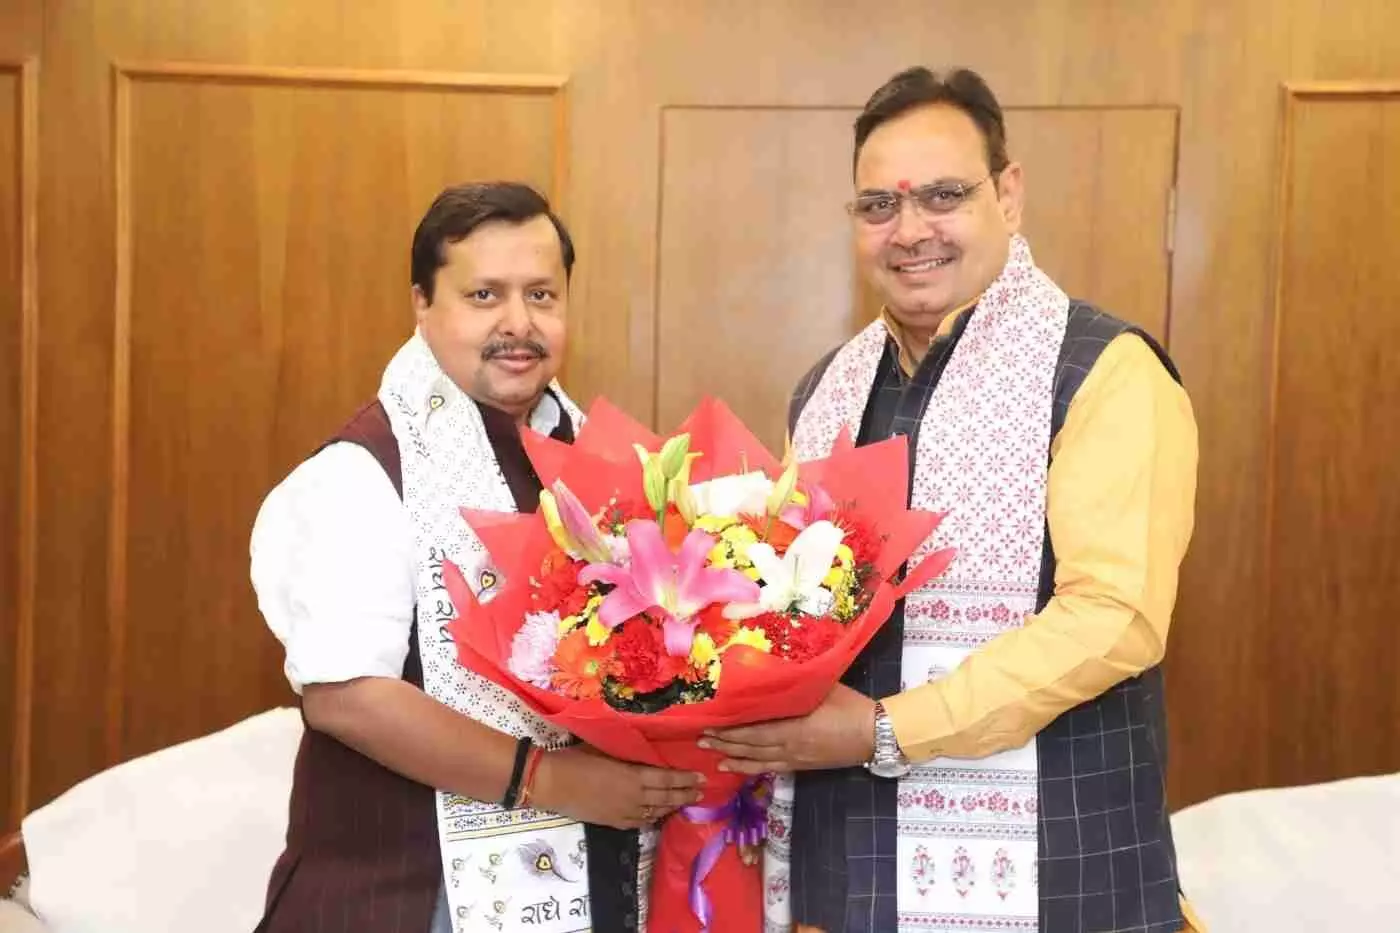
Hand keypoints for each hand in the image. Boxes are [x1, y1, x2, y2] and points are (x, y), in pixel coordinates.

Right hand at [531, 745, 703, 829]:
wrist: (551, 783)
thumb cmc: (576, 759)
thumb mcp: (605, 748)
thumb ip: (627, 752)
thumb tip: (643, 747)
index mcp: (632, 776)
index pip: (667, 779)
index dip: (685, 779)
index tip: (700, 777)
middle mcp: (633, 797)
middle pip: (666, 797)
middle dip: (685, 794)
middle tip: (701, 791)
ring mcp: (623, 812)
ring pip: (655, 811)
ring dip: (672, 806)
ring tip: (685, 802)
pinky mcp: (612, 822)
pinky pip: (640, 822)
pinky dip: (653, 817)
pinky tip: (658, 814)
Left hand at [699, 683, 876, 774]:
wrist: (875, 734)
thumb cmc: (849, 706)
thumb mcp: (821, 687)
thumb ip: (794, 684)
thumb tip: (770, 673)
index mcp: (793, 726)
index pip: (753, 730)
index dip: (729, 729)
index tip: (709, 723)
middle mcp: (789, 746)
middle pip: (750, 746)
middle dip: (724, 743)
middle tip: (700, 739)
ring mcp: (796, 759)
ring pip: (758, 760)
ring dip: (734, 757)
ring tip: (713, 755)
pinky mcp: (803, 766)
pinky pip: (772, 768)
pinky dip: (753, 768)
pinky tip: (740, 767)